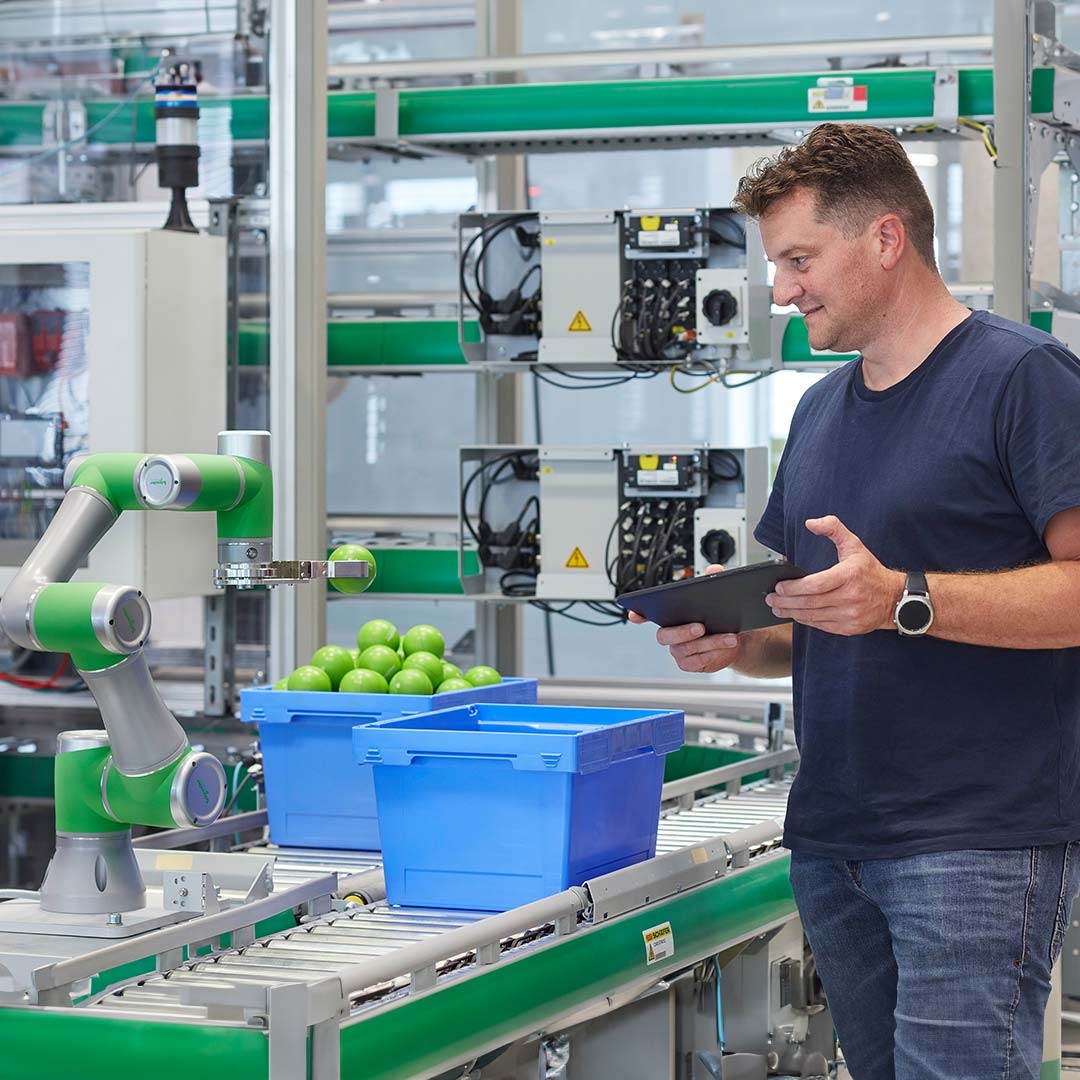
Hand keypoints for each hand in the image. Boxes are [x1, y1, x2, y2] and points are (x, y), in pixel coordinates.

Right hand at [627, 564, 740, 671]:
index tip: (633, 613)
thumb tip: (714, 570)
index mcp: (671, 614)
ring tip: (729, 637)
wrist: (737, 638)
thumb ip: (715, 579)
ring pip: (686, 648)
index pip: (647, 613)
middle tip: (700, 626)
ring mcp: (678, 650)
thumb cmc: (721, 616)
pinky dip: (714, 654)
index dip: (638, 614)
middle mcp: (670, 633)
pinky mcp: (690, 663)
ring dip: (710, 642)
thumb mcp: (720, 595)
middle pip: (664, 635)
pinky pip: (697, 661)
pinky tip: (726, 647)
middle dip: (683, 631)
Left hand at [765, 515, 903, 635]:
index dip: (794, 587)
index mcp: (850, 575)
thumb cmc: (870, 571)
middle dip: (785, 601)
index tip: (779, 586)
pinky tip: (795, 615)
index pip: (815, 584)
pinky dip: (805, 620)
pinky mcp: (849, 628)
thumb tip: (810, 523)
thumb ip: (833, 529)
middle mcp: (850, 597)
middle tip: (771, 599)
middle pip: (810, 602)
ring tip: (777, 607)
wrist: (894, 598)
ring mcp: (850, 615)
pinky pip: (821, 625)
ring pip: (813, 616)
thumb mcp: (854, 545)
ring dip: (791, 612)